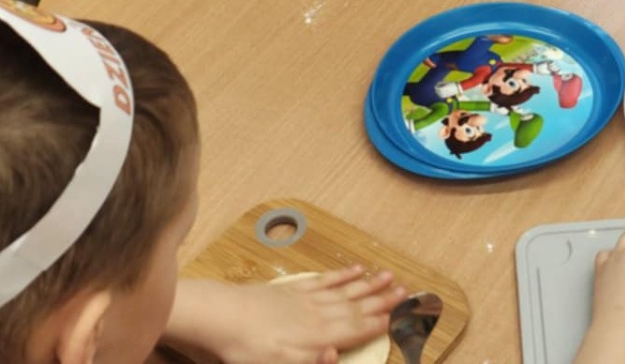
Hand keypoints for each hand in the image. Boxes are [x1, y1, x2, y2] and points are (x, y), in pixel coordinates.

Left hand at [175, 271, 405, 363]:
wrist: (216, 315)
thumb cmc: (244, 349)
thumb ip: (310, 360)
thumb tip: (337, 353)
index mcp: (317, 337)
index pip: (356, 330)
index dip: (382, 323)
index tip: (405, 316)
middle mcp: (316, 314)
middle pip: (356, 307)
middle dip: (383, 301)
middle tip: (408, 291)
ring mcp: (304, 299)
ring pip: (345, 291)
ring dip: (369, 285)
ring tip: (390, 276)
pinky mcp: (289, 289)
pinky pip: (323, 280)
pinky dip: (341, 275)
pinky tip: (355, 268)